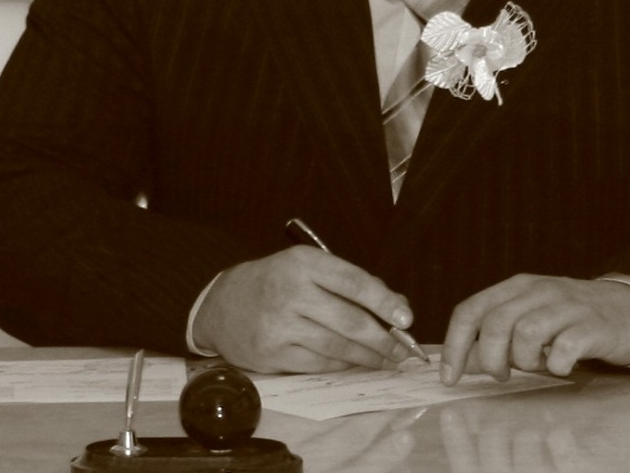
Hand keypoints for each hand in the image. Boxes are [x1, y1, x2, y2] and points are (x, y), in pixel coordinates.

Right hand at [192, 246, 415, 372]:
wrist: (223, 304)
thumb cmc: (276, 281)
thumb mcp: (309, 267)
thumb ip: (351, 283)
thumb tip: (397, 305)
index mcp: (303, 264)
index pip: (353, 282)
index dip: (384, 301)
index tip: (406, 317)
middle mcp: (290, 293)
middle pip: (349, 320)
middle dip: (382, 338)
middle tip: (402, 348)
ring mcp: (279, 326)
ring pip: (336, 346)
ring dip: (367, 357)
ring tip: (386, 360)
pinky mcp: (272, 355)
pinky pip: (318, 363)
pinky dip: (342, 365)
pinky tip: (355, 363)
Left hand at [440, 274, 629, 383]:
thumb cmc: (571, 317)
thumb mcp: (529, 318)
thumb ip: (496, 337)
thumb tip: (462, 361)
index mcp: (516, 288)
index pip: (471, 310)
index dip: (455, 345)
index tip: (449, 376)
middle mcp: (538, 291)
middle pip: (495, 323)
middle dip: (491, 358)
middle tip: (502, 375)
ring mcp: (567, 306)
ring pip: (526, 332)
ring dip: (524, 360)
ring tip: (536, 367)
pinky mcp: (594, 325)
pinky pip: (565, 346)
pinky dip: (556, 363)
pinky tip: (561, 367)